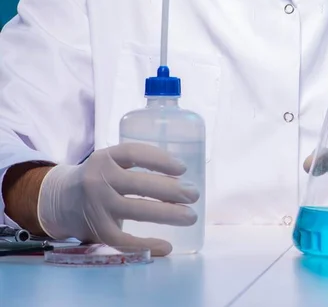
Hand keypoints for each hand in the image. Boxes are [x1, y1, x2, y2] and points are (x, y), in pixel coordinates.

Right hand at [37, 143, 199, 255]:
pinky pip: (124, 240)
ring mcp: (96, 206)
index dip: (160, 160)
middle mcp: (98, 179)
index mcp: (105, 157)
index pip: (134, 152)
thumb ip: (137, 163)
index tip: (183, 168)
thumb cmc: (99, 177)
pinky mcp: (96, 230)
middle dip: (171, 190)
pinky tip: (167, 246)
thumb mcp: (112, 161)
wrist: (60, 200)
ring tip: (190, 216)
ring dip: (167, 214)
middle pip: (139, 184)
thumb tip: (182, 176)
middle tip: (194, 194)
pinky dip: (147, 244)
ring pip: (136, 211)